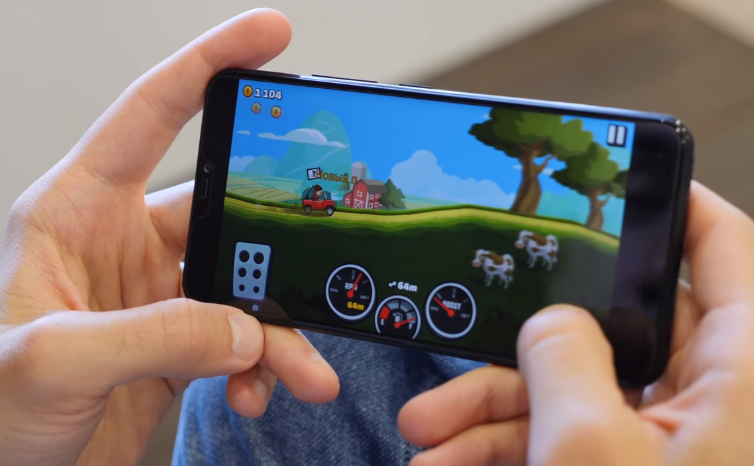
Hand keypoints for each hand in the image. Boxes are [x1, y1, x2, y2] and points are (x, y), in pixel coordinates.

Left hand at [0, 10, 338, 465]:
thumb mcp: (52, 361)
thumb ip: (154, 334)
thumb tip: (246, 327)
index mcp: (76, 212)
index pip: (151, 113)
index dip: (210, 63)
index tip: (269, 35)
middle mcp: (120, 244)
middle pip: (225, 214)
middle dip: (277, 246)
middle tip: (319, 264)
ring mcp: (153, 296)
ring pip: (242, 288)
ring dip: (279, 329)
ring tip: (302, 371)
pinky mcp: (174, 344)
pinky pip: (239, 339)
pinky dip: (262, 365)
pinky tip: (262, 391)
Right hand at [399, 182, 753, 464]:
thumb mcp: (590, 449)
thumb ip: (563, 359)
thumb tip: (552, 324)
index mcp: (744, 365)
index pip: (720, 244)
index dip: (671, 200)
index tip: (613, 179)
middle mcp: (719, 392)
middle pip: (613, 328)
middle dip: (523, 347)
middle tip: (458, 357)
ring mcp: (678, 436)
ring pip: (581, 389)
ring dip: (499, 411)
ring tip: (427, 441)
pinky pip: (578, 437)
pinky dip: (517, 448)